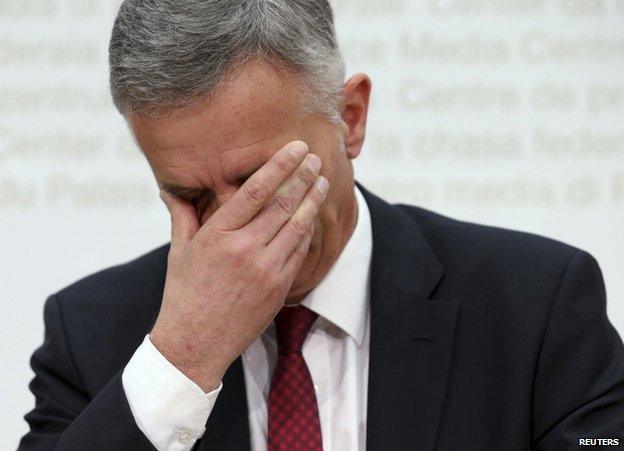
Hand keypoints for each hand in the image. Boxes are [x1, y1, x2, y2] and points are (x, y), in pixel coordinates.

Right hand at [149, 141, 328, 391]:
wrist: (195, 344)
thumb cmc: (184, 294)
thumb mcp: (178, 251)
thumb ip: (182, 215)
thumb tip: (169, 189)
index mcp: (217, 235)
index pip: (256, 190)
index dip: (280, 165)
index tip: (296, 148)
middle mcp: (244, 249)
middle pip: (283, 204)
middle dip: (303, 176)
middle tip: (316, 158)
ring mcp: (265, 270)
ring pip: (298, 226)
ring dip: (313, 200)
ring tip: (323, 181)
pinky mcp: (279, 288)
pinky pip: (300, 252)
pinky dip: (308, 231)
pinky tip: (313, 216)